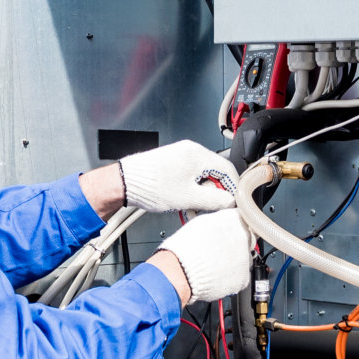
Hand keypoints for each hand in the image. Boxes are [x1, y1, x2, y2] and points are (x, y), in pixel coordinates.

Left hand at [118, 140, 238, 212]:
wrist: (124, 182)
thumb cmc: (151, 186)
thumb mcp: (189, 198)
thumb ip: (215, 200)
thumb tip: (230, 202)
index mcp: (198, 154)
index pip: (228, 169)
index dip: (234, 189)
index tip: (234, 203)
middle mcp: (190, 150)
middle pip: (216, 172)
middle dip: (216, 192)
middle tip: (212, 208)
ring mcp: (180, 155)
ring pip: (202, 175)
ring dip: (203, 193)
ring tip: (194, 208)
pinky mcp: (171, 162)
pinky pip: (190, 175)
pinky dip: (192, 189)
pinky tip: (185, 202)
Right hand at [155, 209, 251, 303]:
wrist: (182, 270)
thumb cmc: (186, 246)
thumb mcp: (202, 222)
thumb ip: (220, 220)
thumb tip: (224, 221)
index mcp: (235, 220)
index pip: (243, 220)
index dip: (235, 227)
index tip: (229, 232)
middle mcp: (245, 237)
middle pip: (248, 239)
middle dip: (237, 244)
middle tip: (220, 249)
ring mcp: (246, 258)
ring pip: (245, 259)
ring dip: (235, 260)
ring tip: (215, 263)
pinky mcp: (243, 278)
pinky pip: (241, 277)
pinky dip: (232, 277)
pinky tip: (218, 275)